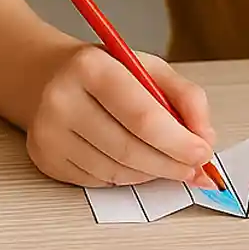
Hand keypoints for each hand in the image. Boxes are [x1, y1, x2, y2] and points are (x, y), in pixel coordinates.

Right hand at [26, 47, 216, 187]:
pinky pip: (98, 182)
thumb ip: (185, 96)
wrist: (44, 76)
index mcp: (91, 67)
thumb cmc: (103, 72)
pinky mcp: (45, 159)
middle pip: (130, 150)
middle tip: (192, 168)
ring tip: (164, 162)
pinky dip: (125, 177)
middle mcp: (62, 100)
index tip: (202, 152)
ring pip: (115, 172)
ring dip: (150, 174)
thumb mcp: (147, 67)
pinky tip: (132, 161)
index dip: (179, 142)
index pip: (143, 116)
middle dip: (171, 165)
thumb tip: (205, 138)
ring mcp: (49, 133)